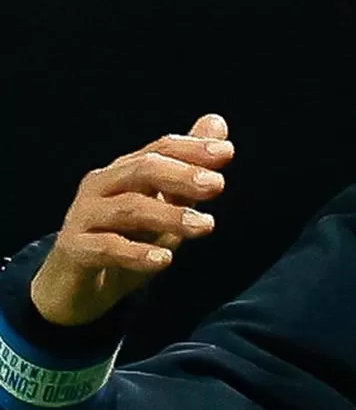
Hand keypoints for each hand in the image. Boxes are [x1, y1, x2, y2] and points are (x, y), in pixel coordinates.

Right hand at [28, 115, 234, 327]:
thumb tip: (217, 123)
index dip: (192, 149)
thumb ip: (188, 169)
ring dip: (170, 215)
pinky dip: (136, 253)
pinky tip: (164, 260)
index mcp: (125, 172)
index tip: (227, 153)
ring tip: (206, 226)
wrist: (76, 286)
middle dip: (182, 175)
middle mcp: (102, 187)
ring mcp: (84, 217)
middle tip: (217, 185)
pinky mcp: (74, 249)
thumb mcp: (164, 204)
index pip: (160, 150)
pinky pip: (105, 247)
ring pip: (128, 208)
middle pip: (142, 170)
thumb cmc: (125, 239)